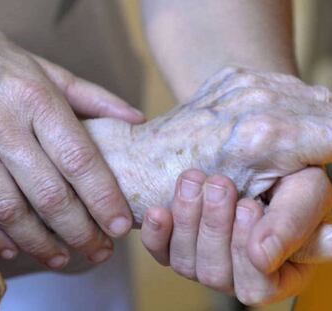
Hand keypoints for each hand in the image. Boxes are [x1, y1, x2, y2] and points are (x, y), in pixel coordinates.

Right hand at [0, 4, 143, 267]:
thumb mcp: (47, 71)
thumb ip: (94, 98)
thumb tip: (137, 120)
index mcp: (36, 100)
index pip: (79, 160)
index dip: (103, 199)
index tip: (119, 226)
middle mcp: (0, 125)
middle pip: (48, 195)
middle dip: (79, 232)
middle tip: (98, 251)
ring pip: (8, 211)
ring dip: (40, 243)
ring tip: (64, 258)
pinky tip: (12, 247)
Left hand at [141, 168, 331, 304]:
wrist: (250, 151)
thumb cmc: (287, 170)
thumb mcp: (306, 185)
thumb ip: (296, 218)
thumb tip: (262, 256)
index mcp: (281, 269)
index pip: (259, 283)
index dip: (247, 247)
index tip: (248, 205)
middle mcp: (240, 272)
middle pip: (216, 275)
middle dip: (215, 227)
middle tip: (220, 184)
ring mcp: (206, 259)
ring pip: (186, 265)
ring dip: (187, 220)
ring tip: (195, 181)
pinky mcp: (177, 246)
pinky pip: (159, 252)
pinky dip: (157, 232)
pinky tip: (160, 209)